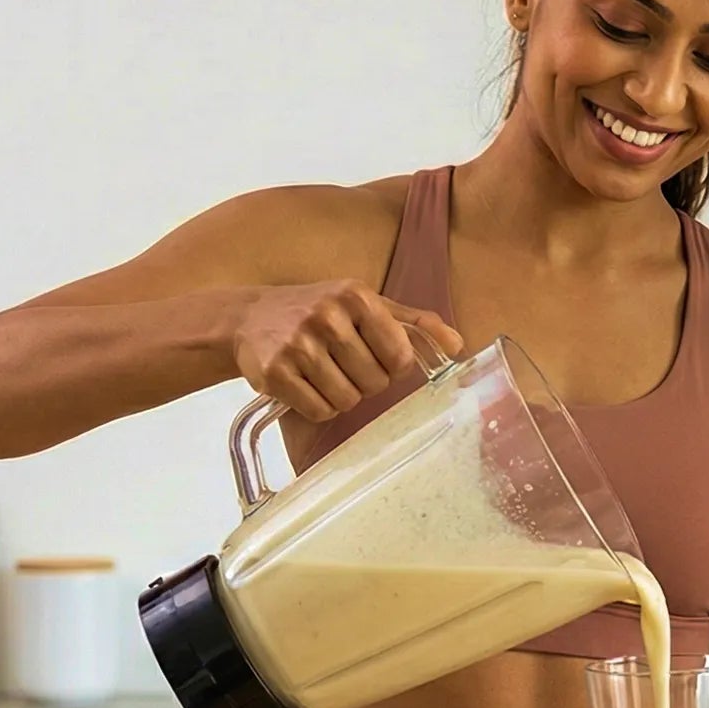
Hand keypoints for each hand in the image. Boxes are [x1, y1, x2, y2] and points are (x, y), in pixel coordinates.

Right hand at [228, 281, 466, 421]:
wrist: (250, 317)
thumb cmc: (319, 311)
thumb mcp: (367, 304)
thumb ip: (415, 323)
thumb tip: (457, 345)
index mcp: (356, 297)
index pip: (401, 358)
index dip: (392, 367)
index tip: (375, 357)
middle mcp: (326, 316)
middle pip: (375, 383)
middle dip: (365, 382)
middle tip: (344, 366)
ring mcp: (297, 345)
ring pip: (347, 400)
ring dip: (340, 396)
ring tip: (324, 374)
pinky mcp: (275, 373)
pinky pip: (318, 410)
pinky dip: (317, 406)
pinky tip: (306, 385)